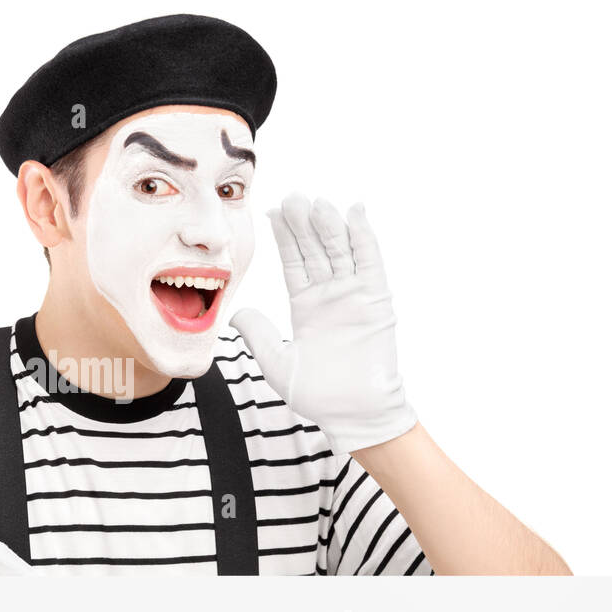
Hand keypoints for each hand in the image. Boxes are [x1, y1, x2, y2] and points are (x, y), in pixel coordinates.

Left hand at [230, 192, 415, 454]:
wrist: (354, 414)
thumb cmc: (318, 395)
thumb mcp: (276, 362)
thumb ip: (257, 335)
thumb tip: (235, 312)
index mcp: (306, 307)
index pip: (294, 263)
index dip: (285, 238)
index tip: (272, 210)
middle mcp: (330, 296)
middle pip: (315, 250)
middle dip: (303, 224)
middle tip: (293, 196)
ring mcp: (354, 295)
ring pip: (339, 251)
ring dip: (328, 226)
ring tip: (315, 202)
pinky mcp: (376, 300)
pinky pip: (369, 262)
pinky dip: (363, 237)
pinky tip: (355, 213)